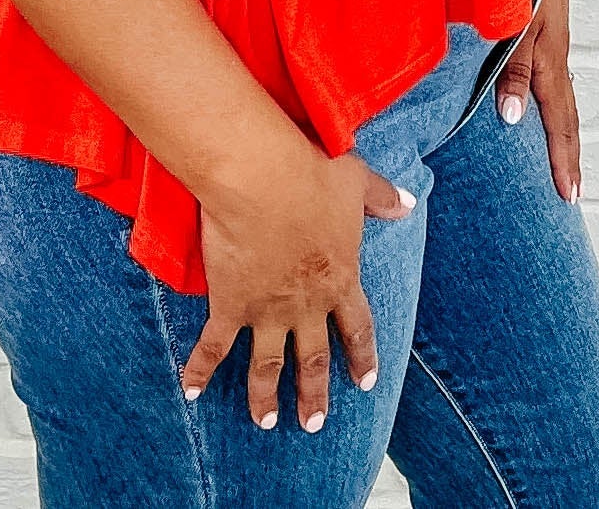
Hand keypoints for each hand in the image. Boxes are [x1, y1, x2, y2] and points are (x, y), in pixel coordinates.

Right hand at [181, 144, 416, 432]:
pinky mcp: (230, 304)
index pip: (357, 326)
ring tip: (266, 423)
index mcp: (340, 278)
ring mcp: (267, 310)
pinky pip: (214, 346)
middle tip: (314, 425)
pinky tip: (191, 391)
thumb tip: (406, 202)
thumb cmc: (312, 173)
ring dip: (266, 397)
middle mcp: (307, 305)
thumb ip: (381, 197)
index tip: (365, 382)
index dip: (361, 355)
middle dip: (314, 393)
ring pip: (267, 365)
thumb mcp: (356, 180)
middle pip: (313, 359)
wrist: (264, 178)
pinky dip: (201, 370)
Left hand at [494, 0, 580, 203]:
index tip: (567, 196)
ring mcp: (553, 38)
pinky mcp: (546, 25)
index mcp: (549, 56)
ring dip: (561, 129)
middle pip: (568, 113)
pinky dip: (551, 100)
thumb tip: (512, 120)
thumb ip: (513, 68)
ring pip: (561, 94)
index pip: (560, 121)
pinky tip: (540, 102)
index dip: (562, 160)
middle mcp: (555, 52)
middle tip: (571, 192)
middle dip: (569, 154)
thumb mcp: (516, 19)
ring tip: (560, 158)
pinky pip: (552, 75)